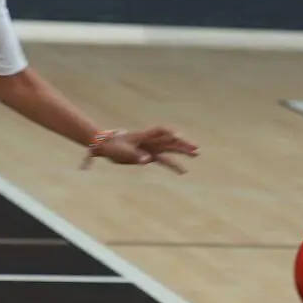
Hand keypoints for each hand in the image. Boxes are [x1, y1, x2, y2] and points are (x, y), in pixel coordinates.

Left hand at [82, 126, 198, 173]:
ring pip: (170, 149)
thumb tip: (147, 160)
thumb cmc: (112, 146)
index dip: (169, 133)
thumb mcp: (122, 152)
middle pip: (170, 140)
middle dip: (183, 144)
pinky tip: (184, 171)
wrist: (105, 145)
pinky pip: (165, 160)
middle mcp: (151, 141)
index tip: (178, 136)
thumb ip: (135, 155)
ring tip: (196, 154)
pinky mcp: (150, 156)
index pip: (160, 131)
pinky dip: (174, 165)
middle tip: (196, 148)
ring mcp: (151, 148)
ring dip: (182, 151)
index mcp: (144, 136)